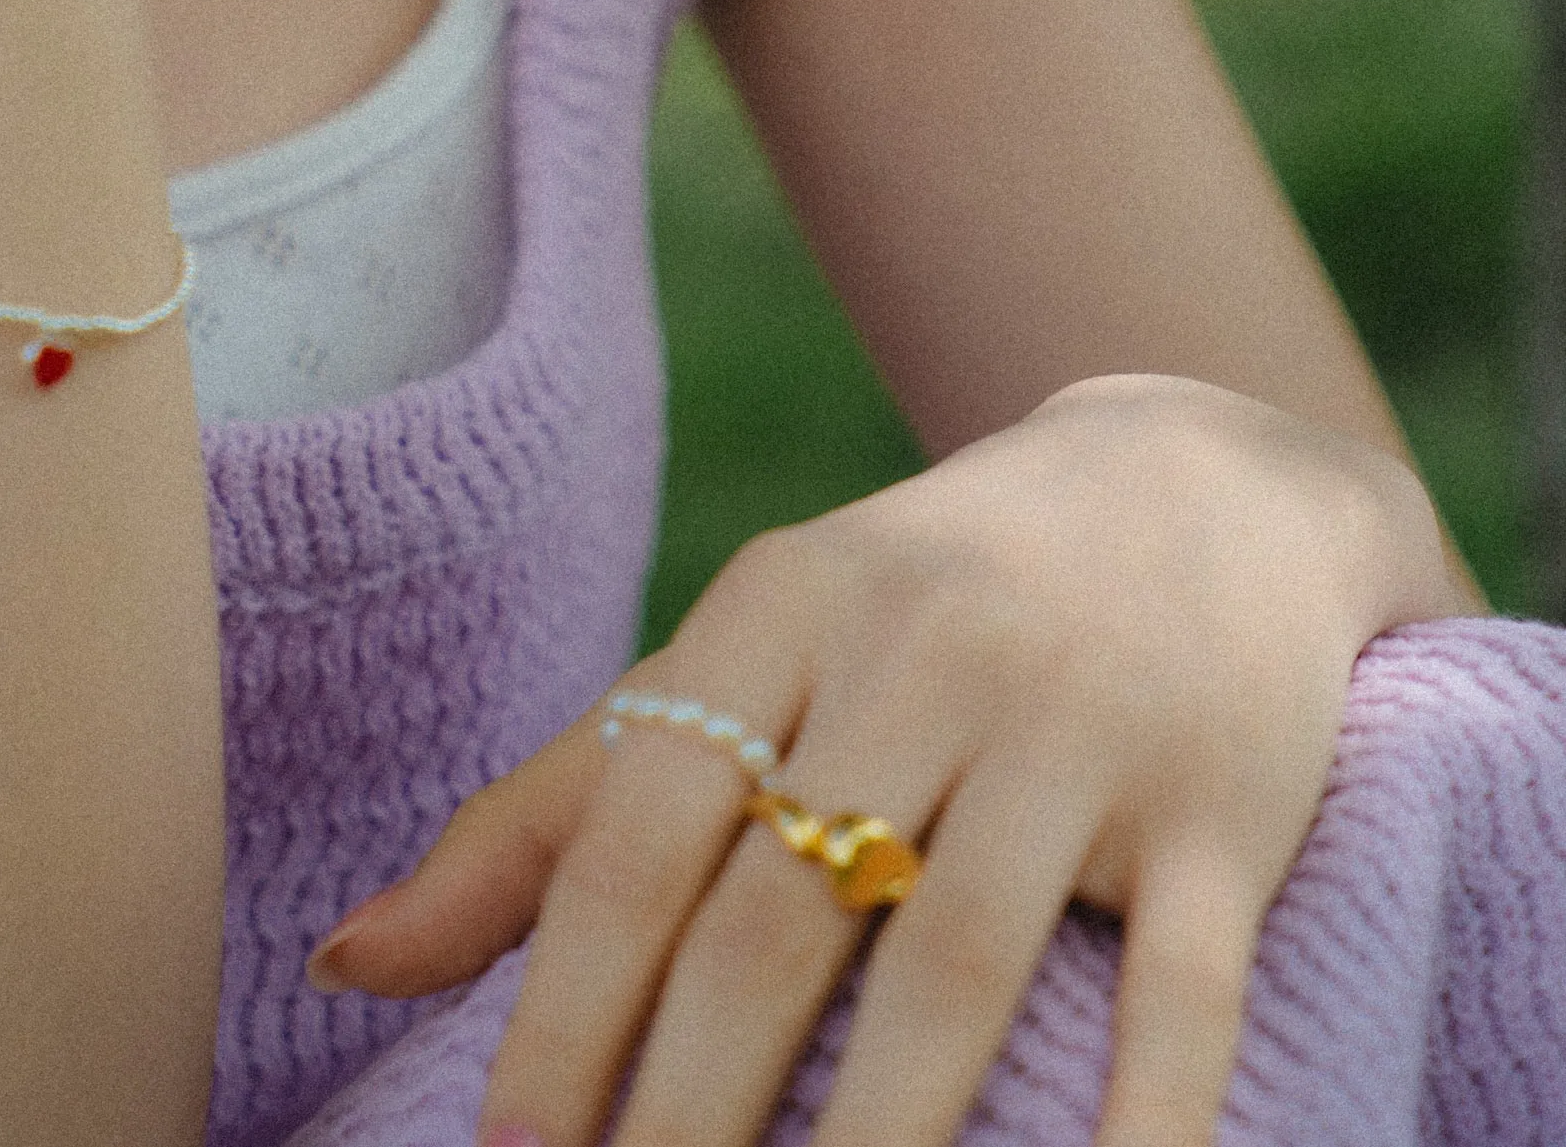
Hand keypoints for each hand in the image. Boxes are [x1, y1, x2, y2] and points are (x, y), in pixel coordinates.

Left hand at [309, 376, 1457, 1146]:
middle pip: (779, 914)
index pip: (640, 835)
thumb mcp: (734, 664)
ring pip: (954, 961)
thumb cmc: (915, 613)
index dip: (567, 1007)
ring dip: (877, 1139)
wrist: (1197, 485)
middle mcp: (924, 652)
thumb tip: (345, 959)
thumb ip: (547, 815)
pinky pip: (1179, 990)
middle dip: (690, 1104)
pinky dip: (1138, 1124)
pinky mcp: (1220, 812)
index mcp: (778, 610)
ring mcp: (1079, 727)